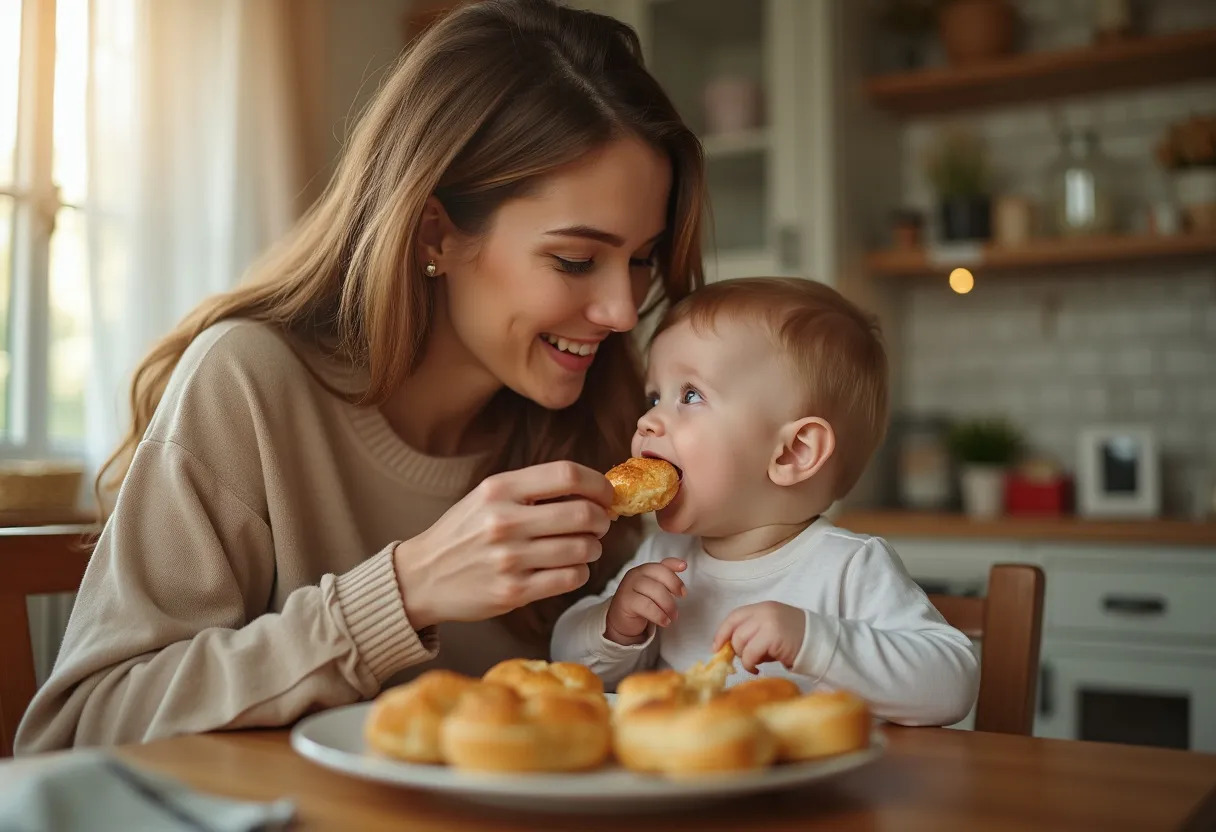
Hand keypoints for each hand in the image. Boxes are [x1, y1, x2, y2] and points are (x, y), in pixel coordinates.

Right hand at [392, 461, 613, 628]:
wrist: (421, 577)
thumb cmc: (463, 533)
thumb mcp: (488, 497)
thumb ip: (533, 489)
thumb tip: (592, 490)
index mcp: (499, 489)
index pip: (567, 475)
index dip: (598, 484)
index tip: (606, 495)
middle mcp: (504, 521)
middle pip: (582, 513)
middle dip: (601, 519)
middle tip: (599, 524)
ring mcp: (509, 559)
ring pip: (582, 548)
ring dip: (593, 547)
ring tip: (583, 547)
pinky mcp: (513, 592)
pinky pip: (570, 578)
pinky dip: (579, 571)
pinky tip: (569, 567)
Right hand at [603, 558, 686, 644]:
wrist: (621, 620)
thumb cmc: (641, 603)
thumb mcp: (654, 589)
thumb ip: (666, 576)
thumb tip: (683, 564)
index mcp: (644, 570)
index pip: (662, 566)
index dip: (675, 570)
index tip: (684, 579)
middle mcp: (635, 574)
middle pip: (660, 575)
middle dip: (674, 590)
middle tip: (678, 607)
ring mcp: (628, 586)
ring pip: (654, 590)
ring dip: (668, 605)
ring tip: (672, 617)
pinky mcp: (625, 601)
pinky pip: (646, 605)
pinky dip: (658, 614)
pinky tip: (664, 621)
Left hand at [713, 601, 805, 673]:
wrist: (820, 643)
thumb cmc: (795, 640)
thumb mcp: (773, 629)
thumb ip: (754, 633)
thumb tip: (731, 650)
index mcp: (763, 608)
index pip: (735, 616)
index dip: (722, 632)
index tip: (716, 647)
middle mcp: (764, 612)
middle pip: (735, 631)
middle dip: (735, 649)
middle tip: (746, 659)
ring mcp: (768, 622)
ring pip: (740, 642)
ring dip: (744, 658)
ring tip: (755, 664)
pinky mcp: (772, 636)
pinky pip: (750, 654)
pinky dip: (750, 664)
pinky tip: (758, 669)